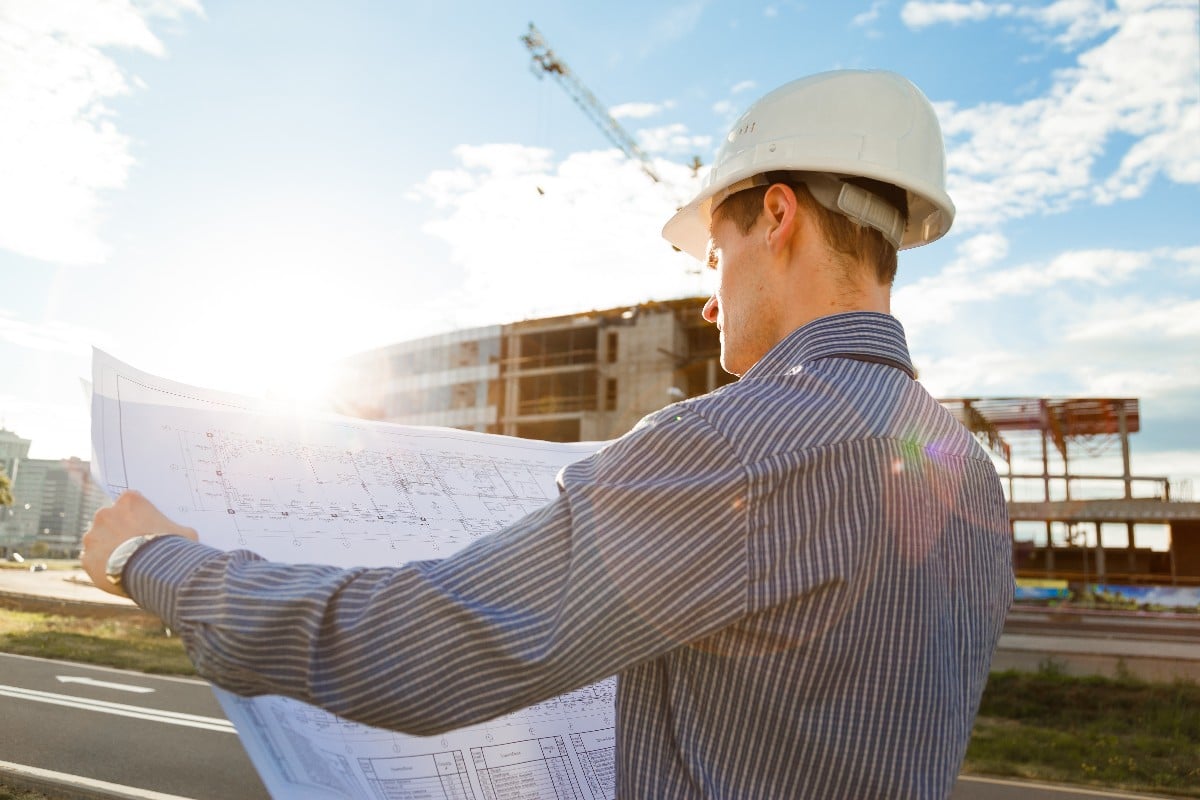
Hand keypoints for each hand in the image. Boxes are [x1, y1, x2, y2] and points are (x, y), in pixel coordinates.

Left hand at [82, 490, 198, 595]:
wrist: (153, 572)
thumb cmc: (172, 547)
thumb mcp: (185, 533)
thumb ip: (175, 528)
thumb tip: (182, 535)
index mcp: (130, 501)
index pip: (130, 502)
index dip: (138, 516)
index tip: (145, 527)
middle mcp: (106, 513)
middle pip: (111, 520)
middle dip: (120, 531)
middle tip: (136, 547)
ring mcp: (93, 535)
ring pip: (99, 540)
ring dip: (109, 549)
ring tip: (128, 564)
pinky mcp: (86, 557)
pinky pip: (93, 560)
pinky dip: (103, 567)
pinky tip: (118, 574)